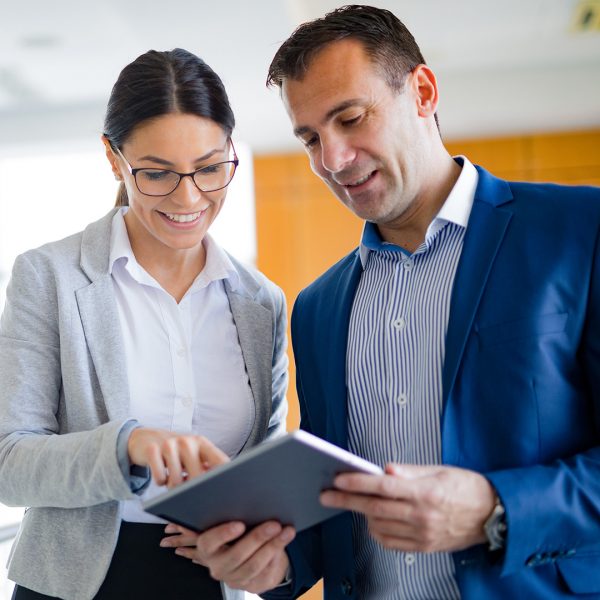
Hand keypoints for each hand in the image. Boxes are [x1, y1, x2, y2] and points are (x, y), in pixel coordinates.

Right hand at [127, 428, 228, 487]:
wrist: (146, 438)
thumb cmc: (176, 452)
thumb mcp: (193, 454)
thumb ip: (207, 466)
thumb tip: (221, 487)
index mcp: (202, 443)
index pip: (219, 460)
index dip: (224, 476)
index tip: (225, 490)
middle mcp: (187, 441)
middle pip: (198, 476)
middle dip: (193, 489)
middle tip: (188, 489)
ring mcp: (169, 444)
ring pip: (177, 481)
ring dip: (174, 487)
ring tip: (173, 479)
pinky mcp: (152, 450)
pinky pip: (160, 478)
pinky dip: (160, 482)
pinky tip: (161, 474)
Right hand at [170, 521, 294, 593]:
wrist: (247, 556)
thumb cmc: (237, 531)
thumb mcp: (229, 521)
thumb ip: (230, 512)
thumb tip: (243, 495)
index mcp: (207, 548)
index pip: (209, 543)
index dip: (223, 534)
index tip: (240, 524)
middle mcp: (218, 566)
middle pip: (236, 555)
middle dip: (257, 538)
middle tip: (274, 524)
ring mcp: (235, 578)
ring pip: (254, 565)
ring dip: (273, 546)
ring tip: (286, 531)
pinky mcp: (252, 585)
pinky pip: (265, 571)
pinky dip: (278, 553)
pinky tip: (285, 539)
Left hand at [321, 463, 495, 552]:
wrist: (495, 516)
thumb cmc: (468, 487)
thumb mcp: (441, 470)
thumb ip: (410, 471)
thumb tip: (385, 469)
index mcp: (426, 492)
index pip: (383, 486)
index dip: (358, 482)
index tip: (338, 479)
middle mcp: (422, 516)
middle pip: (375, 508)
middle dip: (346, 500)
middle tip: (326, 495)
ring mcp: (423, 535)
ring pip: (379, 526)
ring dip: (361, 515)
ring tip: (350, 502)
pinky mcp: (424, 547)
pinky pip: (391, 543)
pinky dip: (377, 531)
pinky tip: (373, 520)